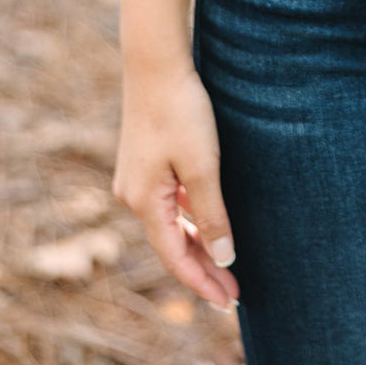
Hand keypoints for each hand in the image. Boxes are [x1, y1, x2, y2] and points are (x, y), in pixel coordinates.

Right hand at [111, 57, 240, 310]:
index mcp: (144, 202)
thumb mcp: (202, 165)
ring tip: (224, 266)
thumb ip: (212, 213)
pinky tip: (208, 223)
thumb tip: (222, 258)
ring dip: (197, 245)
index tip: (229, 301)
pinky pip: (169, 203)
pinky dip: (189, 220)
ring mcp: (136, 179)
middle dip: (202, 270)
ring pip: (170, 225)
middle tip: (233, 293)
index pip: (175, 258)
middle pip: (171, 245)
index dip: (203, 282)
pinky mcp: (145, 162)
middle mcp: (133, 196)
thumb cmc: (180, 110)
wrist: (156, 63)